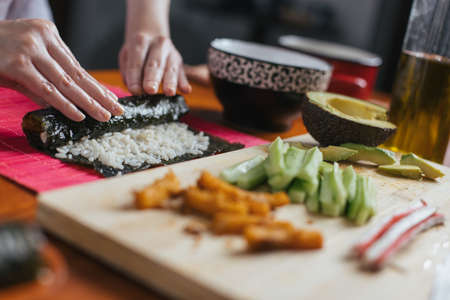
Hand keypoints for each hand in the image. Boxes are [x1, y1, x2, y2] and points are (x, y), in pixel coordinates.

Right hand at [0, 19, 122, 121]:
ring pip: (66, 82)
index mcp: (48, 34)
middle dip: (99, 95)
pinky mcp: (17, 64)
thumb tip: (69, 104)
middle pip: (77, 74)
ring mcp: (29, 49)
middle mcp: (42, 38)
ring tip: (104, 116)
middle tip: (117, 110)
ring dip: (88, 102)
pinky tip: (79, 115)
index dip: (96, 85)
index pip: (77, 66)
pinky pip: (46, 89)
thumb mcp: (25, 63)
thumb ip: (46, 80)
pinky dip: (64, 104)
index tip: (112, 99)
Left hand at [119, 34, 190, 95]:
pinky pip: (182, 74)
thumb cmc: (137, 52)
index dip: (135, 77)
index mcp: (140, 41)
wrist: (152, 37)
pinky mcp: (179, 62)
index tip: (134, 90)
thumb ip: (128, 72)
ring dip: (170, 82)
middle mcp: (158, 44)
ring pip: (171, 69)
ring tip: (169, 92)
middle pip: (155, 63)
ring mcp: (171, 53)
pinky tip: (186, 90)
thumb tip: (135, 90)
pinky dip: (184, 83)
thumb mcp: (126, 56)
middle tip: (150, 90)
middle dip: (152, 78)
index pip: (136, 61)